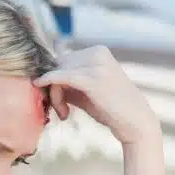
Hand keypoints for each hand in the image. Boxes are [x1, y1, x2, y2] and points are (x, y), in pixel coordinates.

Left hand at [35, 46, 160, 150]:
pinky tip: (39, 86)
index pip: (64, 60)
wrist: (135, 122)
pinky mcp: (92, 79)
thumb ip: (68, 82)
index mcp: (98, 51)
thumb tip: (40, 77)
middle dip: (54, 88)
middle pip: (59, 65)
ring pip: (58, 72)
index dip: (55, 80)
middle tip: (61, 111)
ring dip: (54, 95)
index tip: (58, 102)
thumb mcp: (86, 90)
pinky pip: (61, 77)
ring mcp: (96, 64)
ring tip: (64, 114)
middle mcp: (97, 52)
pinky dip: (48, 82)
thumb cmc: (111, 109)